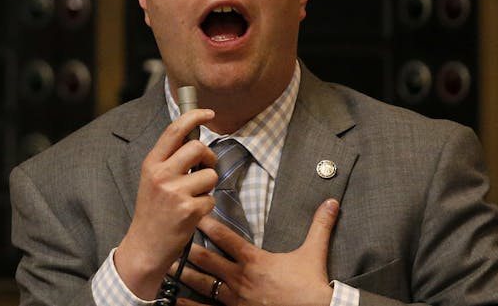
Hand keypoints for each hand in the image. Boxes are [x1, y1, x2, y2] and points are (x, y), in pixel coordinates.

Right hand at [112, 108, 217, 299]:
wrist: (145, 246)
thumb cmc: (152, 212)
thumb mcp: (153, 180)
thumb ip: (170, 161)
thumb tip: (195, 142)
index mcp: (151, 163)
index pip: (174, 130)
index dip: (193, 116)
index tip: (207, 112)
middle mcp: (161, 174)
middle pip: (198, 148)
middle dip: (209, 157)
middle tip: (205, 169)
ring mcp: (175, 192)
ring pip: (209, 175)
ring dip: (208, 186)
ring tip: (194, 197)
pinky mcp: (189, 210)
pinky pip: (211, 198)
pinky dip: (207, 206)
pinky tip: (192, 214)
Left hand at [177, 199, 340, 305]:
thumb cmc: (312, 285)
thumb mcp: (314, 253)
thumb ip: (319, 225)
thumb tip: (332, 201)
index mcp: (254, 260)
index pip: (224, 237)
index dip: (206, 223)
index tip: (191, 210)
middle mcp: (240, 278)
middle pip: (206, 259)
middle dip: (186, 247)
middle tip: (169, 235)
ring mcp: (236, 299)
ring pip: (202, 284)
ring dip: (183, 274)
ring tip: (165, 264)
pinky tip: (173, 301)